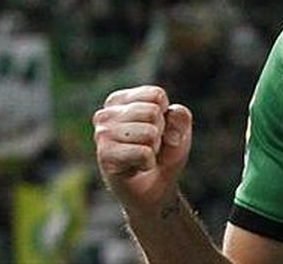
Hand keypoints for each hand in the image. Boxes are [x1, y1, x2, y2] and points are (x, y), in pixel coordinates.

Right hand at [93, 85, 192, 212]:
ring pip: (149, 132)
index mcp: (120, 100)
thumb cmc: (164, 152)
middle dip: (160, 132)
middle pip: (152, 112)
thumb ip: (180, 115)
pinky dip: (148, 162)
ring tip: (143, 154)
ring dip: (154, 148)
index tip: (156, 127)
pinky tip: (137, 167)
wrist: (156, 188)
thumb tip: (166, 127)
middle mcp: (106, 114)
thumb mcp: (179, 128)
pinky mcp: (105, 156)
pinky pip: (144, 153)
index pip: (156, 95)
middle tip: (149, 145)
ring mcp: (102, 135)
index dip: (166, 114)